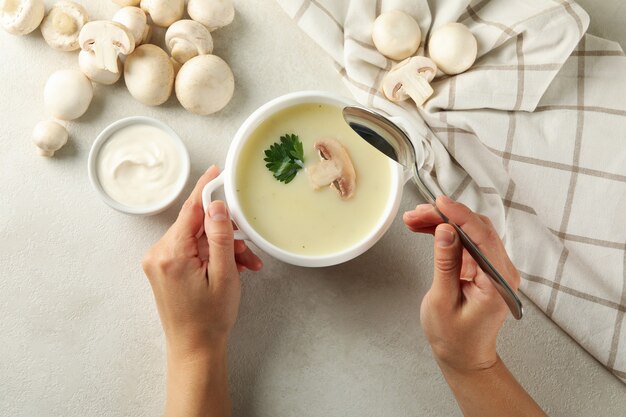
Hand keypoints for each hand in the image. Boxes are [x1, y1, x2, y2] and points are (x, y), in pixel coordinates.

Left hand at [142, 166, 262, 359]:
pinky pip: (190, 250)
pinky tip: (231, 267)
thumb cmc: (210, 318)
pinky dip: (211, 254)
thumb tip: (216, 205)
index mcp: (171, 254)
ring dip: (222, 246)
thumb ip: (219, 237)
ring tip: (244, 265)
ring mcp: (159, 262)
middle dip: (225, 232)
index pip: (190, 210)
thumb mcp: (224, 275)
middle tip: (248, 248)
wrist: (194, 348)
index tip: (217, 172)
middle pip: (196, 225)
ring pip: (196, 238)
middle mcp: (158, 254)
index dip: (206, 189)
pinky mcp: (163, 269)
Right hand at [403, 196, 519, 373]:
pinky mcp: (484, 268)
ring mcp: (494, 269)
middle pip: (477, 229)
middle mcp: (502, 272)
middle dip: (446, 216)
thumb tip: (445, 231)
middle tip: (417, 214)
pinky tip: (427, 228)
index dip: (460, 215)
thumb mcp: (442, 300)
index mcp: (497, 282)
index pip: (483, 237)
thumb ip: (446, 263)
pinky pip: (467, 242)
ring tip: (415, 220)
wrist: (464, 356)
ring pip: (471, 232)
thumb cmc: (454, 337)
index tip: (439, 204)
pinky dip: (447, 234)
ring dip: (443, 223)